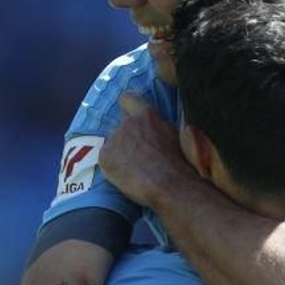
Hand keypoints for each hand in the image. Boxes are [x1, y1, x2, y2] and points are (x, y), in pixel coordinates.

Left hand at [100, 93, 190, 207]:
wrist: (169, 185)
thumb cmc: (179, 163)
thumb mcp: (175, 135)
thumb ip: (159, 125)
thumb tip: (156, 125)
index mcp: (147, 115)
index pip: (128, 98)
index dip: (128, 108)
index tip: (132, 118)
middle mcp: (128, 123)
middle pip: (121, 125)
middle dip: (127, 136)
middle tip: (139, 153)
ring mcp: (114, 139)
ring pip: (114, 143)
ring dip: (121, 152)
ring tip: (135, 169)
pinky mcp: (105, 157)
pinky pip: (107, 159)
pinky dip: (114, 167)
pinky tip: (127, 176)